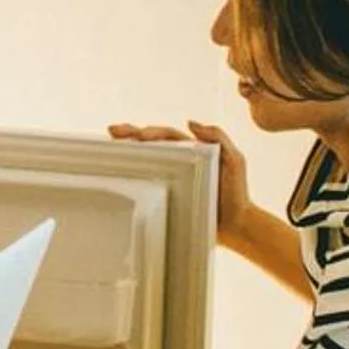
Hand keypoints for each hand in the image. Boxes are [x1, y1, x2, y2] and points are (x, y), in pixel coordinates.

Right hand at [109, 117, 251, 220]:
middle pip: (152, 145)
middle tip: (112, 131)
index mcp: (193, 151)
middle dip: (131, 135)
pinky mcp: (168, 196)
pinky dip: (134, 176)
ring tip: (111, 144)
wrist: (237, 226)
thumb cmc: (238, 193)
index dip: (151, 132)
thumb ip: (219, 138)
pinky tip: (120, 174)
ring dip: (128, 151)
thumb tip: (191, 122)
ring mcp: (173, 179)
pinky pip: (149, 183)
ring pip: (147, 161)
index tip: (136, 134)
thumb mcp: (235, 161)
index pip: (168, 136)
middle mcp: (180, 163)